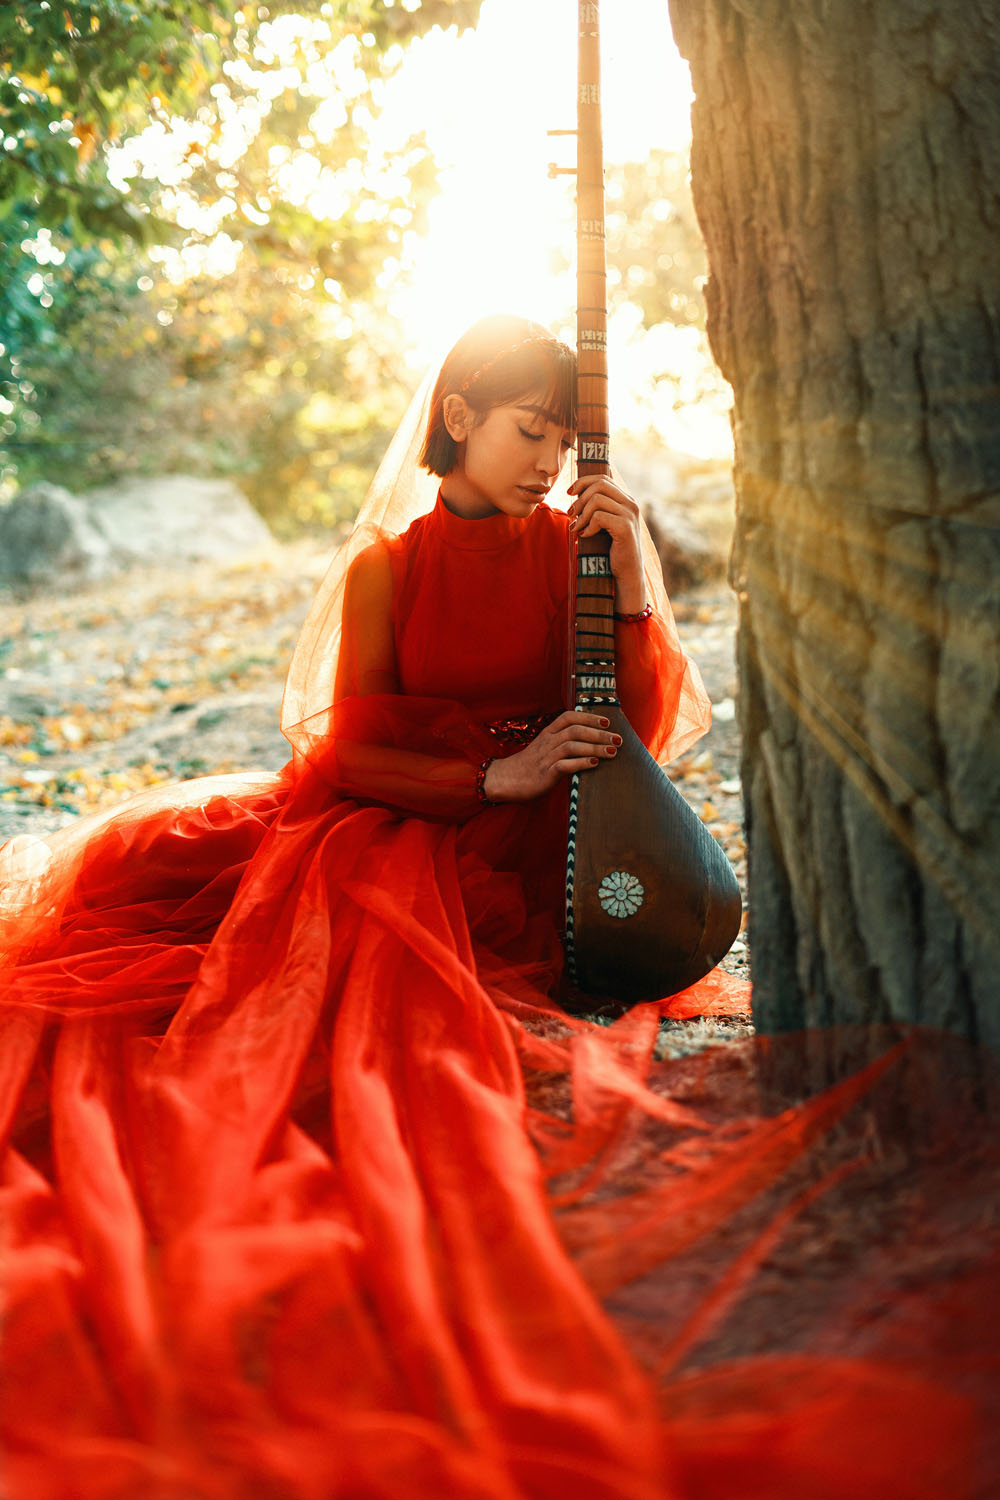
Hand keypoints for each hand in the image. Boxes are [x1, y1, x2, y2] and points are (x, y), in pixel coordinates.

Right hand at [483, 711, 621, 801]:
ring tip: (613, 752)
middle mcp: (547, 742)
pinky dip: (581, 764)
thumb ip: (563, 742)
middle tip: (618, 739)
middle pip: (575, 730)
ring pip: (572, 746)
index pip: (569, 717)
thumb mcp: (546, 747)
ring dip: (595, 747)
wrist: (507, 780)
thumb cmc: (531, 765)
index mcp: (548, 733)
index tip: (607, 721)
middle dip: (599, 733)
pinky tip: (595, 764)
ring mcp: (546, 757)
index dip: (589, 717)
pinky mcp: (545, 773)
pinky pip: (564, 765)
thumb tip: (591, 740)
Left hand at [567, 476, 646, 614]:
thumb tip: (576, 492)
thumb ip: (596, 508)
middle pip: (599, 484)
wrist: (625, 574)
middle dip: (580, 498)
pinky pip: (598, 517)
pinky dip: (587, 526)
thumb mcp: (603, 524)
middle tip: (571, 514)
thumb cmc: (611, 549)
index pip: (603, 478)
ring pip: (596, 499)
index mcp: (626, 500)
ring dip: (581, 514)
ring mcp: (629, 515)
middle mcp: (630, 504)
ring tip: (577, 528)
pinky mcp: (625, 528)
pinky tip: (585, 536)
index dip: (583, 482)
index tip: (569, 493)